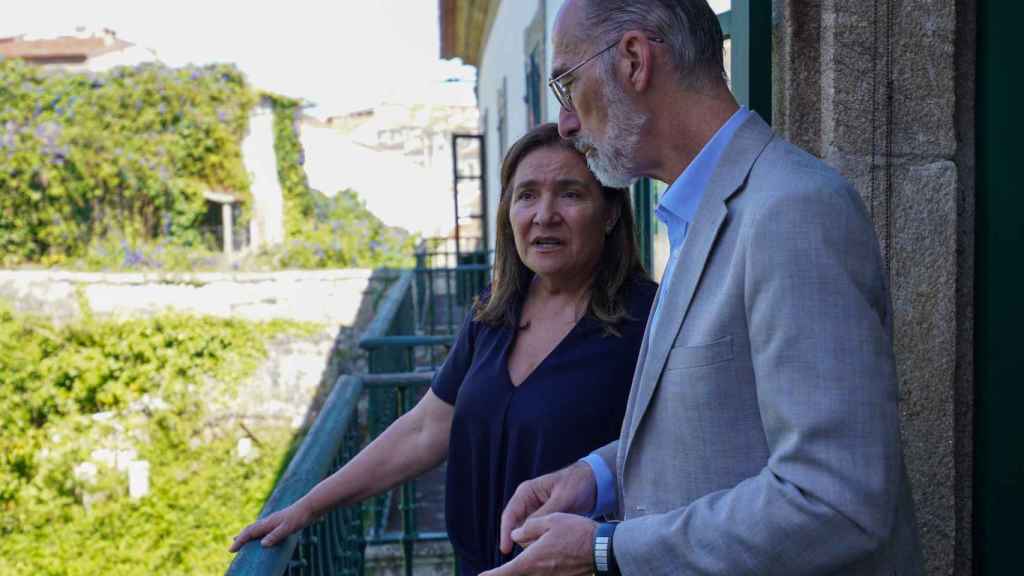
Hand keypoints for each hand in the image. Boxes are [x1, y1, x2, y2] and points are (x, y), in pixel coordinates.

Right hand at [228, 498, 315, 551]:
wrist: (310, 506)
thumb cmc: (299, 517)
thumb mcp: (288, 528)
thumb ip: (275, 535)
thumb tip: (262, 544)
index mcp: (268, 523)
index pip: (249, 533)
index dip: (239, 542)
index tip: (230, 550)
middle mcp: (268, 521)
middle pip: (250, 530)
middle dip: (241, 538)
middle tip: (232, 547)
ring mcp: (274, 521)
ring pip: (257, 528)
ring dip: (248, 535)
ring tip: (241, 540)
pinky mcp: (280, 522)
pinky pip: (264, 529)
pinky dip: (258, 533)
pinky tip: (262, 537)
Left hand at [482, 513, 597, 575]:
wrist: (604, 550)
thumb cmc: (577, 532)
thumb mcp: (550, 521)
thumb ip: (529, 528)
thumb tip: (515, 534)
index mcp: (532, 560)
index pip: (506, 573)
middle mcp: (540, 574)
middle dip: (506, 574)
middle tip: (492, 573)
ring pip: (532, 575)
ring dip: (524, 568)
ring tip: (517, 566)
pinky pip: (545, 575)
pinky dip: (538, 570)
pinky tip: (545, 556)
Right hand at [498, 462, 596, 554]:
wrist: (594, 482)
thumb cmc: (577, 484)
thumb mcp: (562, 498)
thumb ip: (545, 513)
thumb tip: (527, 531)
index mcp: (527, 492)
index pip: (510, 515)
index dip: (506, 533)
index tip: (505, 550)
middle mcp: (527, 502)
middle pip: (516, 527)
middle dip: (523, 539)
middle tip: (535, 553)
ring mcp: (535, 511)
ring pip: (526, 532)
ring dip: (533, 540)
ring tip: (546, 550)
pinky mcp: (544, 519)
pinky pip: (537, 533)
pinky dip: (541, 540)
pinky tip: (551, 547)